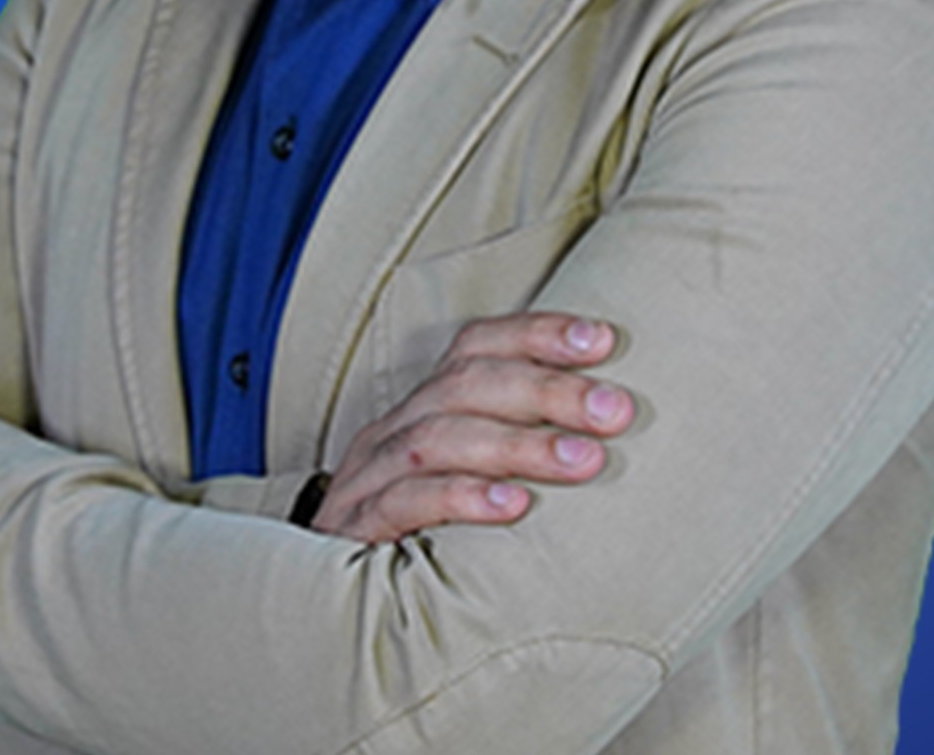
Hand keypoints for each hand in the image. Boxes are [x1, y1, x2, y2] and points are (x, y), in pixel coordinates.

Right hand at [312, 313, 633, 543]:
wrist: (320, 600)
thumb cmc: (416, 534)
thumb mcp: (463, 477)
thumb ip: (519, 448)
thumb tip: (612, 427)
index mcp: (424, 406)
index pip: (476, 345)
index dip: (536, 334)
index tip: (602, 339)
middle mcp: (394, 429)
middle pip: (467, 384)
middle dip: (546, 390)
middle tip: (613, 410)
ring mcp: (369, 478)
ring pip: (440, 438)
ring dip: (518, 444)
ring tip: (583, 461)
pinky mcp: (355, 531)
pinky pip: (404, 502)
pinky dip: (461, 497)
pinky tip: (513, 507)